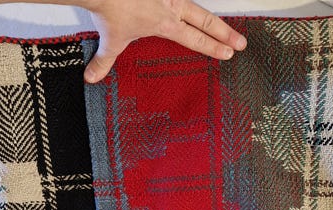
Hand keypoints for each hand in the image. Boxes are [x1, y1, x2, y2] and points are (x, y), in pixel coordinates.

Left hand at [81, 0, 246, 82]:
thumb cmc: (111, 9)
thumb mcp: (110, 40)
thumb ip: (103, 61)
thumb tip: (91, 78)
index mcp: (166, 24)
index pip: (196, 40)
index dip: (214, 47)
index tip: (229, 53)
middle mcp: (172, 6)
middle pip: (206, 21)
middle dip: (226, 33)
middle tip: (242, 42)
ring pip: (196, 2)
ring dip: (212, 15)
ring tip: (225, 24)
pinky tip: (195, 2)